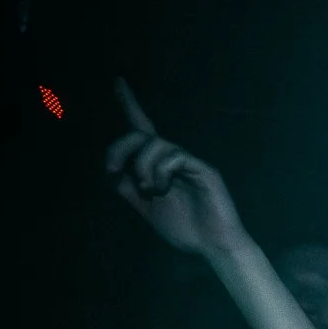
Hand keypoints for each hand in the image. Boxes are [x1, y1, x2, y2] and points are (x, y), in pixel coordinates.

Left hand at [104, 79, 249, 257]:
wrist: (214, 247)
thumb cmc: (186, 229)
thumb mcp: (147, 209)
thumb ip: (130, 189)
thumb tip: (113, 171)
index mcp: (160, 166)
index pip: (142, 130)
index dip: (129, 105)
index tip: (117, 81)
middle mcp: (174, 159)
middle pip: (142, 134)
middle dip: (120, 148)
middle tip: (114, 171)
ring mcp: (189, 163)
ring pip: (155, 144)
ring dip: (142, 167)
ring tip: (149, 191)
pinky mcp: (203, 169)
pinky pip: (174, 157)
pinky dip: (161, 172)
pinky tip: (162, 189)